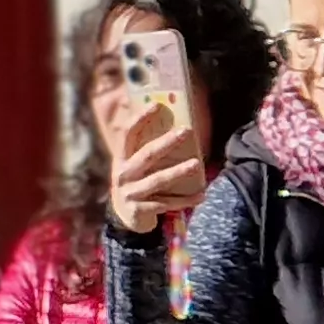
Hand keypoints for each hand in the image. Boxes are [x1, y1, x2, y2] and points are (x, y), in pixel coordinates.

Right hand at [106, 104, 208, 236]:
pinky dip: (185, 200)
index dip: (140, 119)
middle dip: (167, 143)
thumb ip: (144, 148)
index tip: (156, 105)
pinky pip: (166, 203)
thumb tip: (166, 122)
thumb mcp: (133, 165)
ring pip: (158, 180)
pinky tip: (201, 195)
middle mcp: (124, 174)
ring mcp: (131, 193)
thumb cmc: (136, 183)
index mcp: (122, 158)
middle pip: (147, 155)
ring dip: (178, 172)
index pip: (127, 134)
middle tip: (186, 131)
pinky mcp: (140, 210)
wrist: (124, 218)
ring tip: (196, 164)